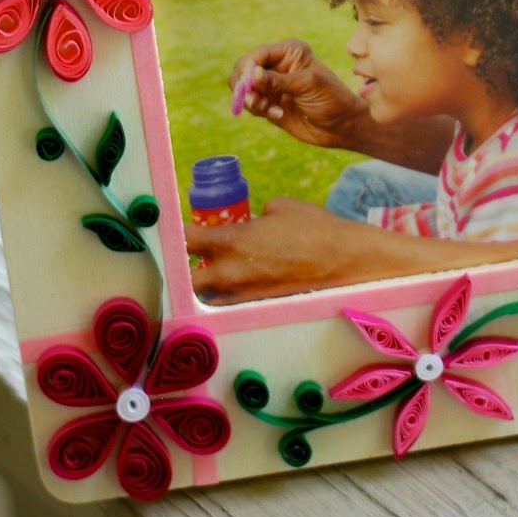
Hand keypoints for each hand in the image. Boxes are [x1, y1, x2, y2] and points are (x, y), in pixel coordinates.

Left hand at [185, 197, 517, 301]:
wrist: (353, 264)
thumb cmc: (320, 229)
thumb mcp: (286, 208)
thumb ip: (260, 213)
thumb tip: (255, 219)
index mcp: (235, 240)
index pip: (186, 238)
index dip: (171, 233)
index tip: (164, 228)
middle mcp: (234, 273)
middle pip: (188, 278)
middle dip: (186, 270)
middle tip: (190, 259)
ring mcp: (247, 296)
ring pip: (210, 297)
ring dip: (209, 288)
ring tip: (215, 276)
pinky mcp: (263, 309)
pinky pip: (236, 305)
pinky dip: (234, 299)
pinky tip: (244, 290)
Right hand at [230, 40, 366, 150]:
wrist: (343, 126)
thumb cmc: (332, 98)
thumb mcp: (307, 85)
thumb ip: (278, 80)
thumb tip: (252, 75)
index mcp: (289, 52)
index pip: (257, 54)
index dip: (248, 68)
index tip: (248, 84)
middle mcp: (277, 65)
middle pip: (244, 69)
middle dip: (245, 85)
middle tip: (254, 100)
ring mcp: (272, 85)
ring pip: (243, 88)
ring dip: (251, 100)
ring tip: (269, 109)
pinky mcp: (269, 103)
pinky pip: (250, 104)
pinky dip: (258, 110)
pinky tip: (278, 114)